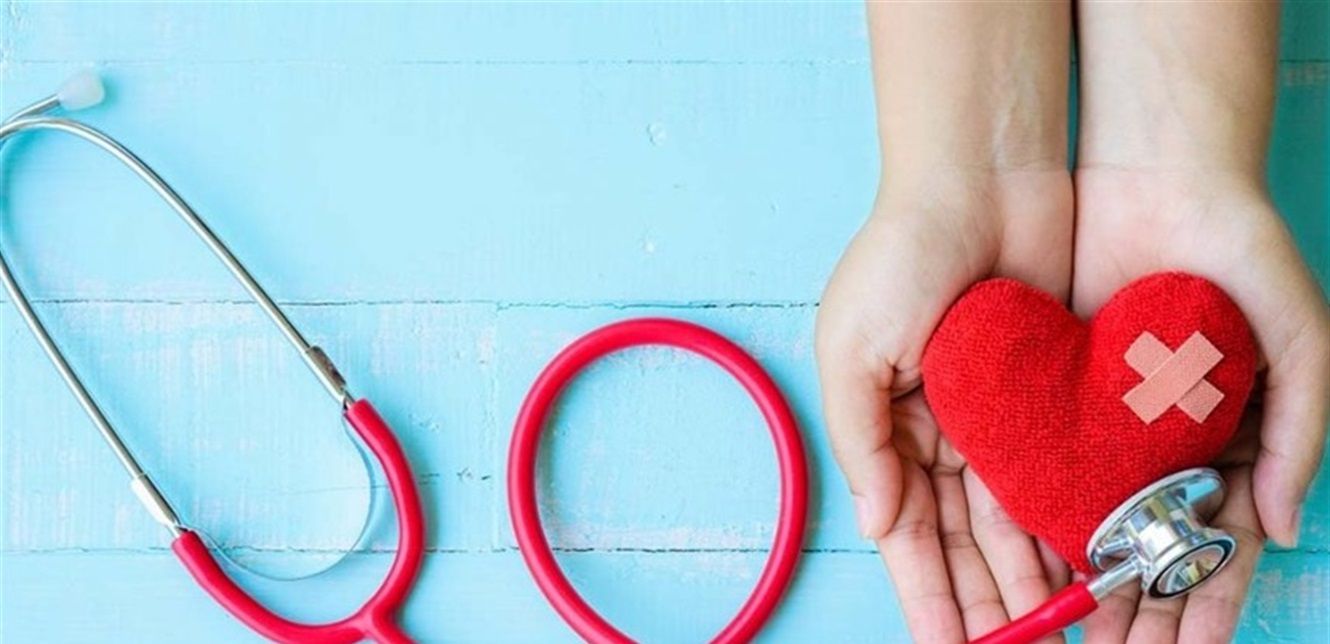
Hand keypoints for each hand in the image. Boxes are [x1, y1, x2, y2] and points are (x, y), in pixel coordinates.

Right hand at [817, 168, 1073, 641]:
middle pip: (956, 540)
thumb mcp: (852, 346)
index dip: (922, 590)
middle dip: (975, 599)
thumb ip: (862, 440)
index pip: (902, 529)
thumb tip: (878, 524)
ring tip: (1043, 630)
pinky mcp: (1042, 398)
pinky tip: (1070, 570)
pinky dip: (1054, 524)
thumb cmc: (900, 255)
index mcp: (882, 425)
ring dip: (1018, 576)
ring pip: (1006, 520)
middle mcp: (935, 432)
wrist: (981, 179)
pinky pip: (1047, 475)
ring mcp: (991, 418)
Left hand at [1071, 169, 1329, 641]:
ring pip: (1090, 519)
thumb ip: (1301, 432)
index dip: (1207, 598)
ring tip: (1071, 634)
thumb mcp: (1300, 337)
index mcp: (1228, 437)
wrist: (1160, 172)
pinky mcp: (1052, 391)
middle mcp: (1163, 439)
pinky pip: (1041, 464)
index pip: (1217, 539)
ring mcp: (1107, 419)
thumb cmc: (1244, 250)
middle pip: (1148, 544)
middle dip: (1139, 606)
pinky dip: (1037, 519)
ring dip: (1082, 581)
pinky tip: (1027, 565)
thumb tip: (1278, 529)